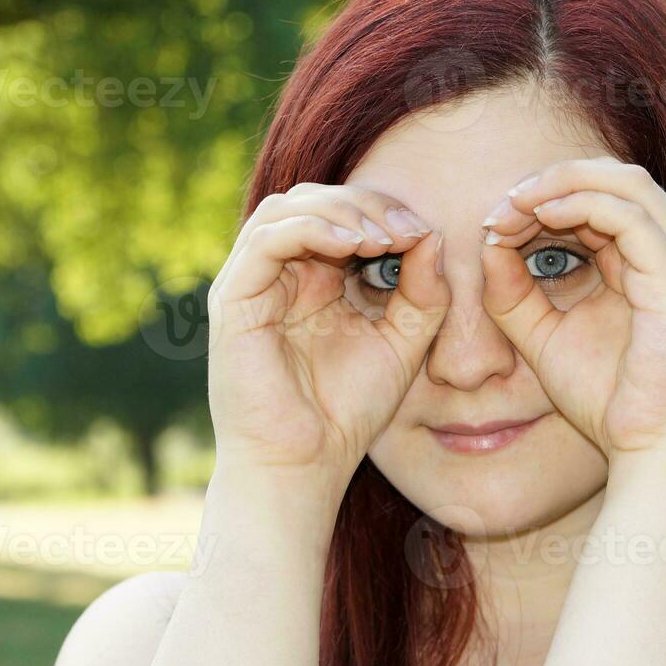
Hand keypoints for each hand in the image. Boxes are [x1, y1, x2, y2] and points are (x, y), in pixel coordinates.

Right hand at [207, 183, 448, 479]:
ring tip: (382, 236)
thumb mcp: (403, 342)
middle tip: (406, 228)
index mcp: (315, 280)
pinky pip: (267, 238)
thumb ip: (422, 291)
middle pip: (315, 201)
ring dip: (340, 211)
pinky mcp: (233, 297)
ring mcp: (253, 282)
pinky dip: (311, 229)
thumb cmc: (347, 412)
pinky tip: (351, 245)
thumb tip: (432, 235)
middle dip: (366, 205)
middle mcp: (281, 274)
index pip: (343, 215)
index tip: (424, 232)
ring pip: (288, 208)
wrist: (305, 465)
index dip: (384, 212)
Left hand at [479, 157, 665, 457]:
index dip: (541, 199)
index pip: (595, 200)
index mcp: (643, 259)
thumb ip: (513, 295)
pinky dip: (582, 205)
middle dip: (551, 181)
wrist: (650, 445)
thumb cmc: (607, 399)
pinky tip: (541, 217)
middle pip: (611, 177)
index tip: (493, 221)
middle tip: (503, 203)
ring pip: (623, 183)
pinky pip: (630, 215)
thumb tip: (488, 245)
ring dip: (562, 184)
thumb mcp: (542, 338)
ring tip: (516, 205)